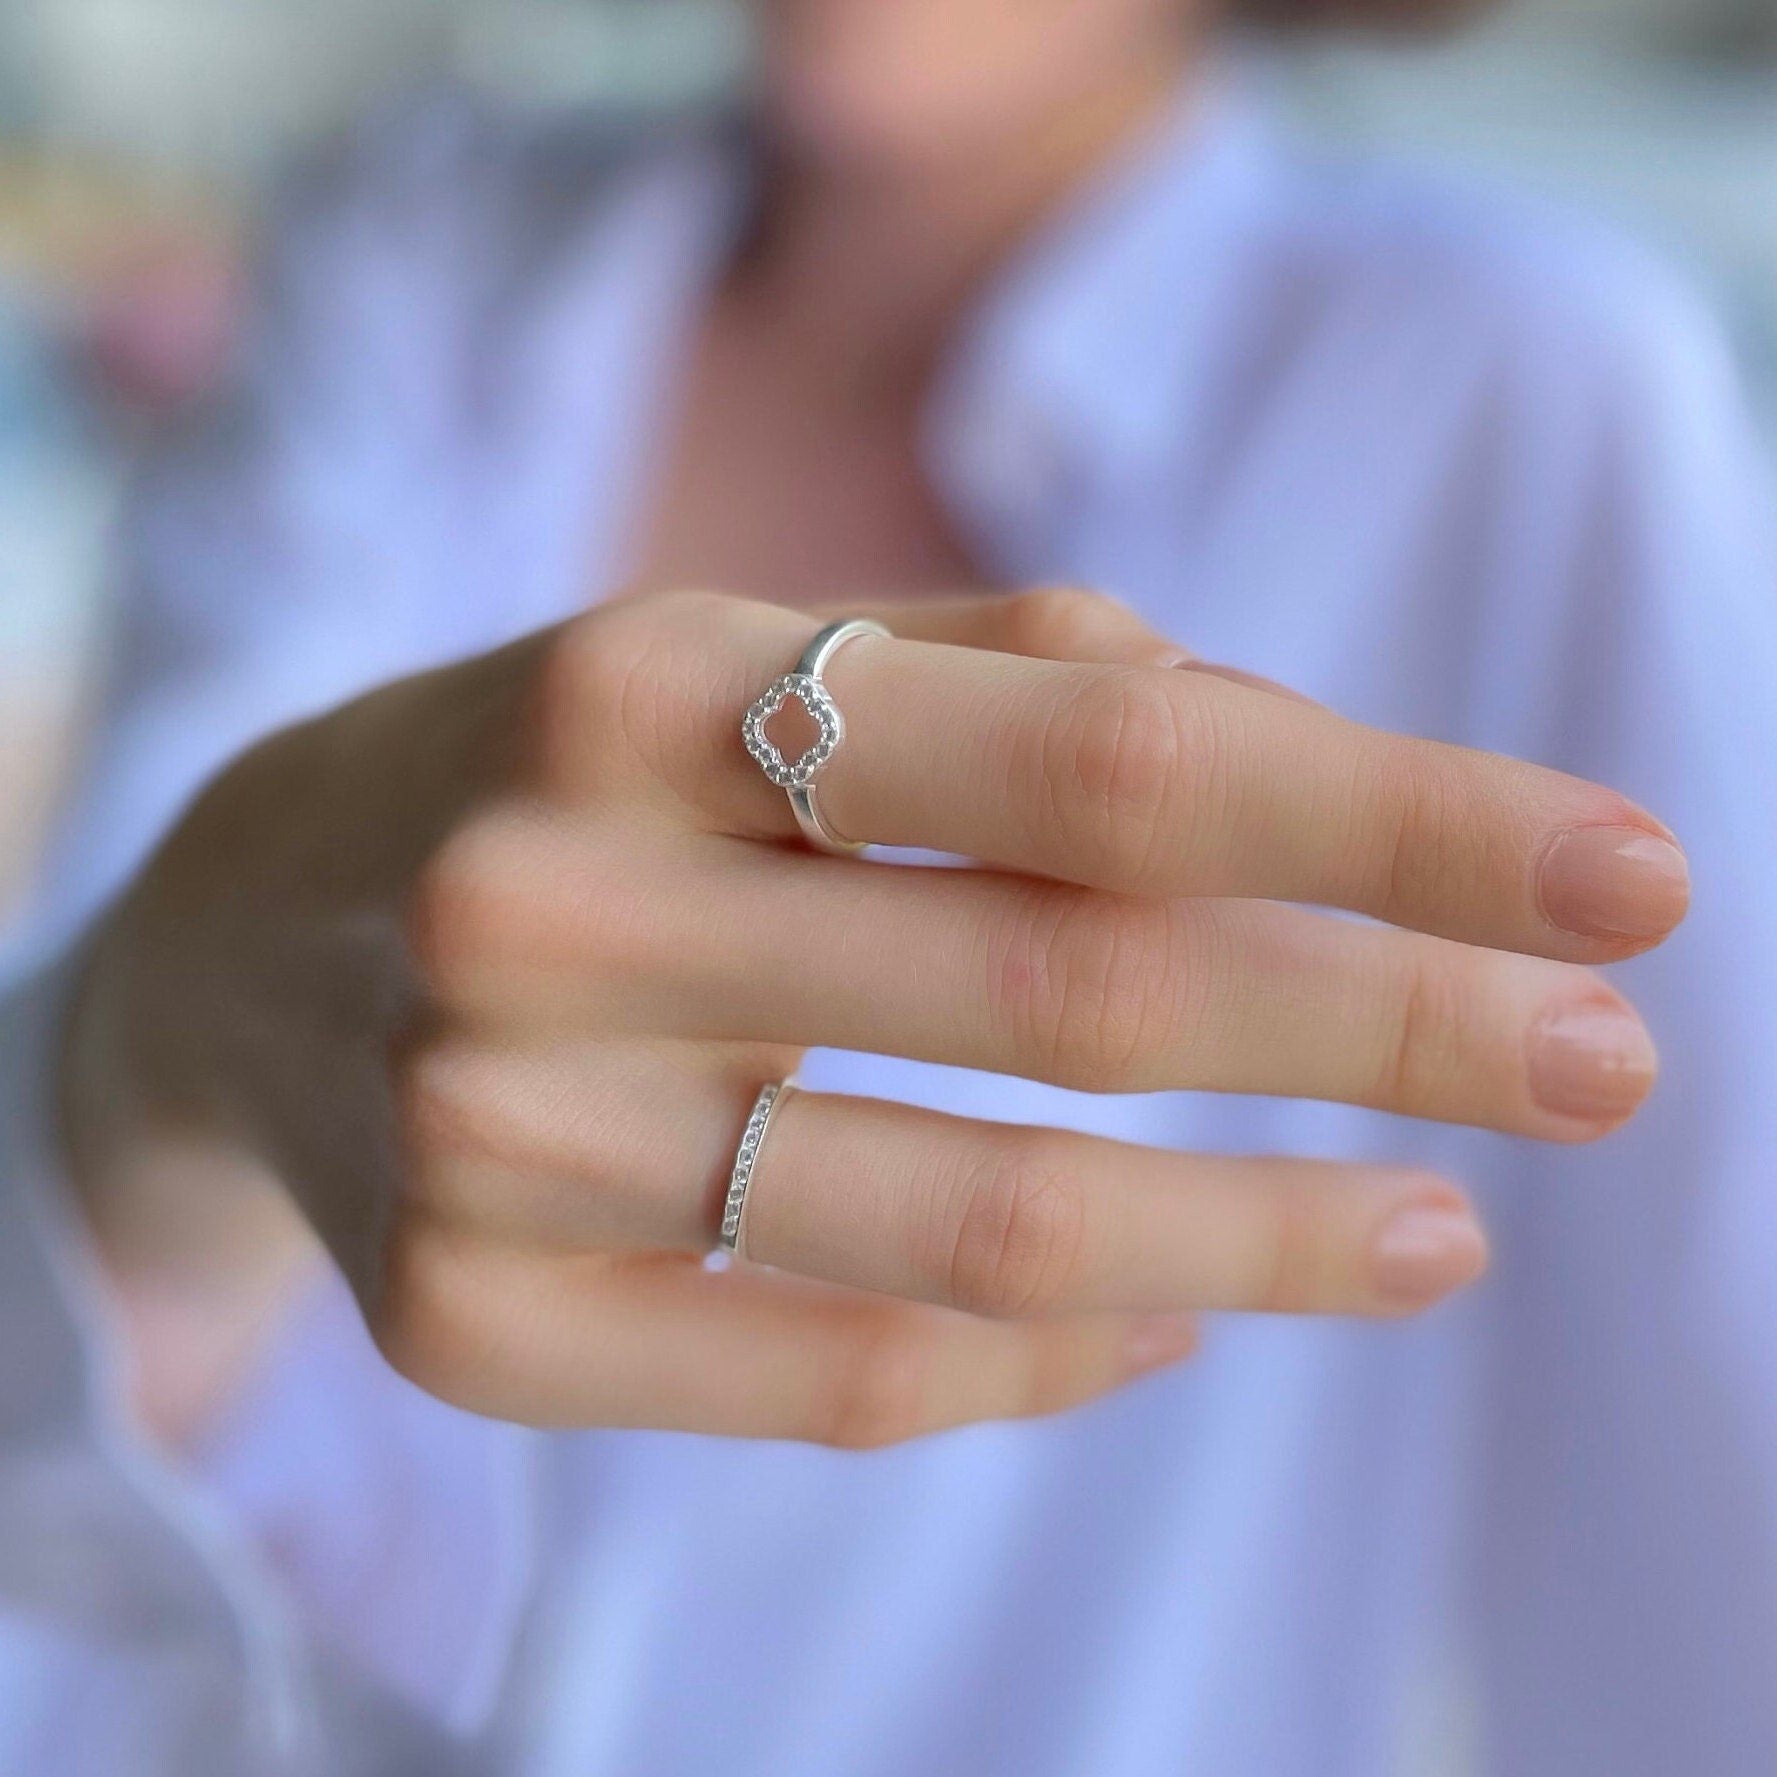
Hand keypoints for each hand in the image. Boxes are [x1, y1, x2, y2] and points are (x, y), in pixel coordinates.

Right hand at [63, 588, 1687, 1445]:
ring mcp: (491, 1138)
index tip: (1618, 868)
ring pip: (980, 1220)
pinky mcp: (472, 1322)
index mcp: (639, 682)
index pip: (1100, 757)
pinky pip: (844, 1370)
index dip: (1387, 814)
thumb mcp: (744, 658)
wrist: (243, 939)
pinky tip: (1178, 1307)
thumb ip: (1005, 682)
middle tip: (1606, 1055)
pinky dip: (1052, 1348)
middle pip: (1074, 987)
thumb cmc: (553, 775)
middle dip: (1387, 1022)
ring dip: (1261, 1237)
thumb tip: (1290, 755)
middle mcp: (551, 904)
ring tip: (1439, 1230)